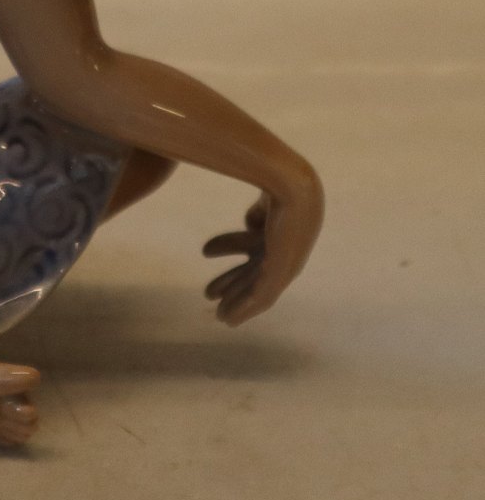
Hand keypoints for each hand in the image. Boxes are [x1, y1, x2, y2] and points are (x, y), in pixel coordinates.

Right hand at [202, 175, 323, 325]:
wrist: (292, 185)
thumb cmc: (276, 180)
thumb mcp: (263, 198)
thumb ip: (258, 213)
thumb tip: (251, 224)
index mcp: (281, 224)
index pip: (253, 242)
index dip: (228, 246)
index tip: (206, 251)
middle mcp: (287, 248)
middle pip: (254, 270)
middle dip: (232, 282)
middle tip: (209, 293)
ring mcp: (287, 263)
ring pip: (258, 290)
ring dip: (237, 302)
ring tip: (220, 316)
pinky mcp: (283, 273)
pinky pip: (262, 298)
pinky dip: (245, 310)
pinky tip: (229, 320)